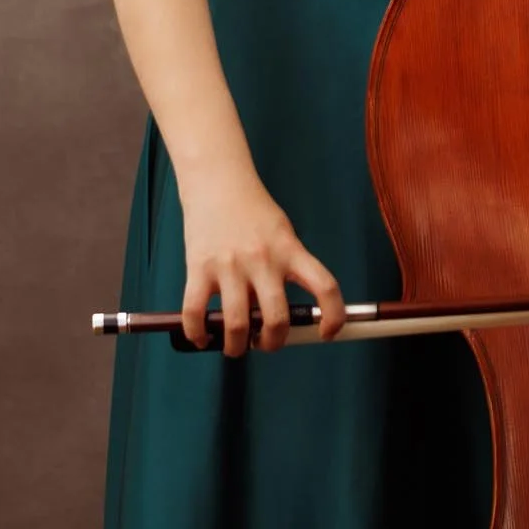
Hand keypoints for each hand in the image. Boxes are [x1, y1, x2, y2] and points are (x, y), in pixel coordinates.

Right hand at [179, 166, 345, 356]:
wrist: (217, 182)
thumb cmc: (252, 211)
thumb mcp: (282, 234)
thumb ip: (287, 268)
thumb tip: (283, 315)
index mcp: (291, 251)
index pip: (325, 287)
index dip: (333, 317)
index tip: (326, 333)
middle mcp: (264, 260)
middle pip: (277, 318)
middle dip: (272, 342)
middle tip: (265, 343)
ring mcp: (230, 265)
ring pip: (237, 323)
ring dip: (236, 346)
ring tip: (235, 346)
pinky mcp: (199, 267)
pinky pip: (196, 311)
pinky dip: (197, 333)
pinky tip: (201, 338)